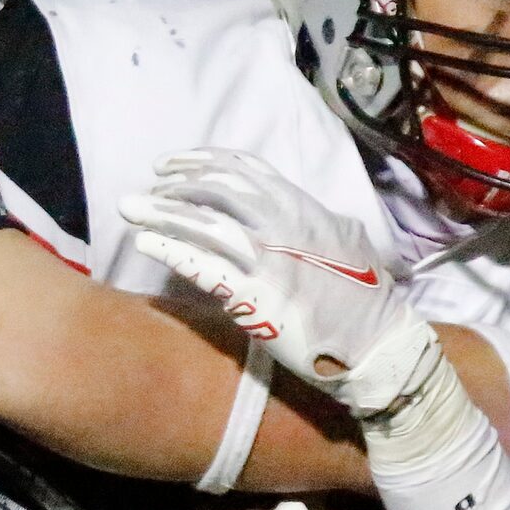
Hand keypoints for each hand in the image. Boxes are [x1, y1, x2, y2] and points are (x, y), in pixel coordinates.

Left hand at [119, 148, 433, 416]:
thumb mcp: (351, 244)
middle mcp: (285, 225)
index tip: (172, 165)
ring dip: (162, 213)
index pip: (245, 168)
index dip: (202, 161)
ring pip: (204, 223)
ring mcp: (270, 260)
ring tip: (131, 210)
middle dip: (175, 183)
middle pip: (217, 188)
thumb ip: (322, 222)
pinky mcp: (257, 298)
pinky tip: (148, 243)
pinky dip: (172, 251)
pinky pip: (205, 267)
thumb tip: (309, 212)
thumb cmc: (368, 302)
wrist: (379, 348)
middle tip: (146, 189)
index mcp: (305, 208)